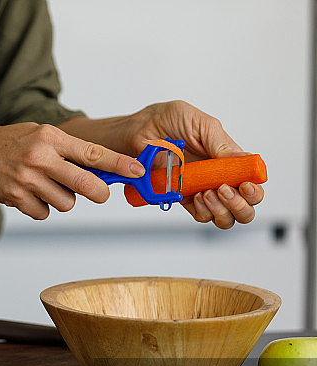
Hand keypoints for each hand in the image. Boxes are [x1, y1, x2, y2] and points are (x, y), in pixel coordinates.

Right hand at [0, 122, 145, 219]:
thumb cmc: (10, 142)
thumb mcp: (40, 134)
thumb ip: (67, 149)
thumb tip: (101, 169)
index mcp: (50, 137)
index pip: (93, 153)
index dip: (119, 164)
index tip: (138, 169)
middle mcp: (40, 158)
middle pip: (84, 184)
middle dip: (99, 192)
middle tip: (100, 193)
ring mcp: (27, 179)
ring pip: (66, 203)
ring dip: (63, 200)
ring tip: (48, 187)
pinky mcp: (16, 197)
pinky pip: (44, 213)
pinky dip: (42, 208)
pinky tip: (30, 195)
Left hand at [124, 100, 264, 228]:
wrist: (140, 129)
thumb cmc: (169, 120)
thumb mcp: (200, 124)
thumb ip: (221, 143)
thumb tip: (244, 159)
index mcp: (227, 159)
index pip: (252, 182)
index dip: (254, 190)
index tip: (244, 185)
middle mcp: (217, 177)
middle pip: (244, 206)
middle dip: (241, 205)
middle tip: (224, 190)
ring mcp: (201, 189)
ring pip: (224, 216)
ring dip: (222, 210)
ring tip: (209, 193)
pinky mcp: (183, 198)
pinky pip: (201, 215)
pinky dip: (203, 211)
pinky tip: (197, 196)